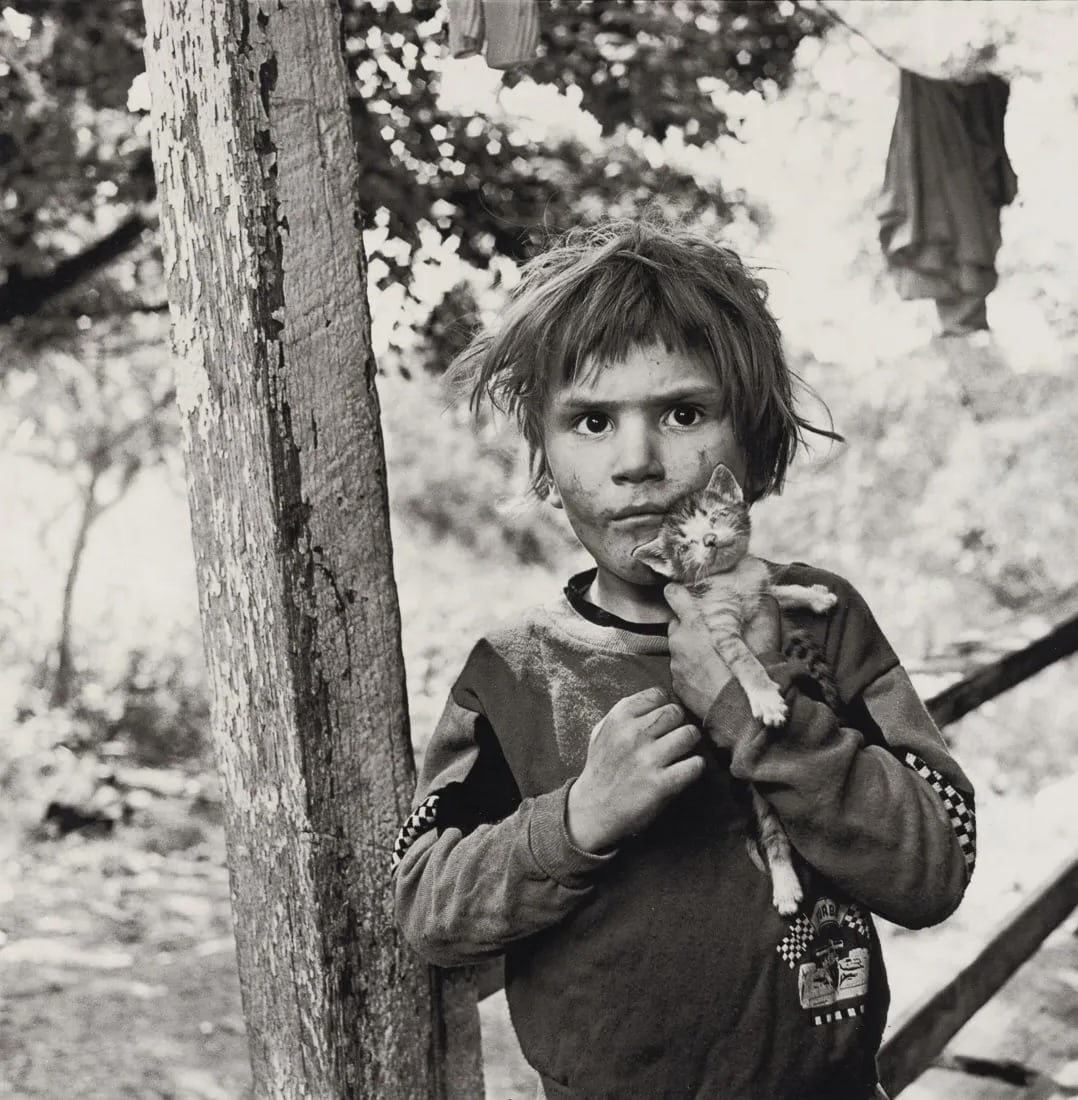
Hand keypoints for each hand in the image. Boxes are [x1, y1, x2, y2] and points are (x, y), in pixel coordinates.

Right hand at [566, 686, 703, 852]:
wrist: (593, 810)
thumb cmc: (602, 768)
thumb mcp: (602, 732)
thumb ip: (626, 713)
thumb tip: (659, 697)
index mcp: (618, 718)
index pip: (658, 694)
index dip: (664, 705)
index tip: (663, 720)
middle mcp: (633, 734)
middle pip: (676, 712)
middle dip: (678, 723)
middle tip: (675, 736)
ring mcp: (647, 759)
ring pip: (689, 734)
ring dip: (690, 743)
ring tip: (683, 752)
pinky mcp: (661, 784)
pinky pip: (695, 764)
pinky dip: (695, 767)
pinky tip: (686, 770)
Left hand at [664, 584, 780, 719]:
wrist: (743, 710)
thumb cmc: (754, 668)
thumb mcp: (765, 629)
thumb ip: (762, 607)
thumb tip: (764, 595)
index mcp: (695, 623)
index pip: (674, 595)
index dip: (680, 595)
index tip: (686, 596)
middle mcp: (679, 641)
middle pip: (679, 625)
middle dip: (692, 627)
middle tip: (713, 635)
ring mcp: (675, 664)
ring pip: (679, 649)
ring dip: (692, 650)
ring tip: (715, 660)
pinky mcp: (677, 685)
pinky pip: (682, 670)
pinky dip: (692, 671)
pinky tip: (710, 676)